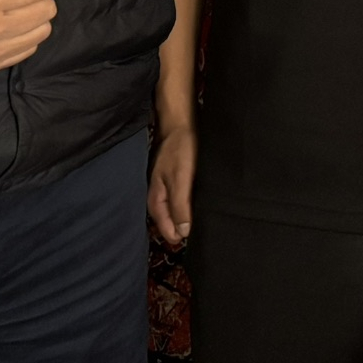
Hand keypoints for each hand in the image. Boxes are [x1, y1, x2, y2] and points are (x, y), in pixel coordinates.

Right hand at [148, 125, 195, 245]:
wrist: (181, 125)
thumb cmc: (180, 150)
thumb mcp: (180, 179)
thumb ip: (180, 205)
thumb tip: (183, 233)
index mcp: (156, 202)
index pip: (167, 231)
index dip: (182, 237)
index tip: (199, 237)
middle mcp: (160, 199)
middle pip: (172, 224)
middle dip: (186, 229)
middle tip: (206, 229)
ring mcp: (167, 191)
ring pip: (179, 213)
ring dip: (190, 217)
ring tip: (207, 219)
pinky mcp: (177, 184)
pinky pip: (184, 201)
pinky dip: (192, 205)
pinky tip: (203, 204)